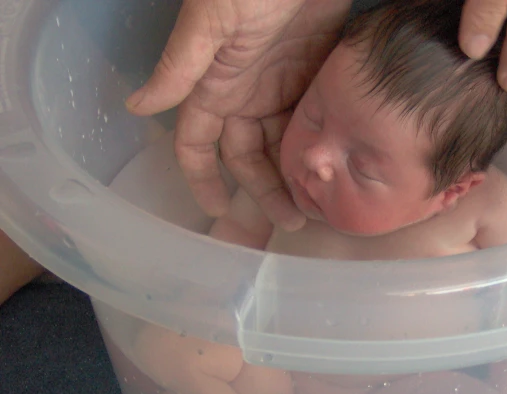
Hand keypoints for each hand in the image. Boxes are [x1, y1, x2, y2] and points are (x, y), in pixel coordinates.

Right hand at [126, 0, 350, 229]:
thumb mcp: (212, 20)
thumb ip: (180, 66)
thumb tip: (137, 106)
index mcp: (215, 86)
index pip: (198, 146)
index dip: (204, 180)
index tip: (221, 212)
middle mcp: (244, 93)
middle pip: (246, 156)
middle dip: (263, 190)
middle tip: (292, 221)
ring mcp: (279, 86)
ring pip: (279, 145)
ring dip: (291, 175)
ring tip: (315, 204)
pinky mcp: (310, 77)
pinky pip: (308, 124)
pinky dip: (314, 147)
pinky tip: (329, 169)